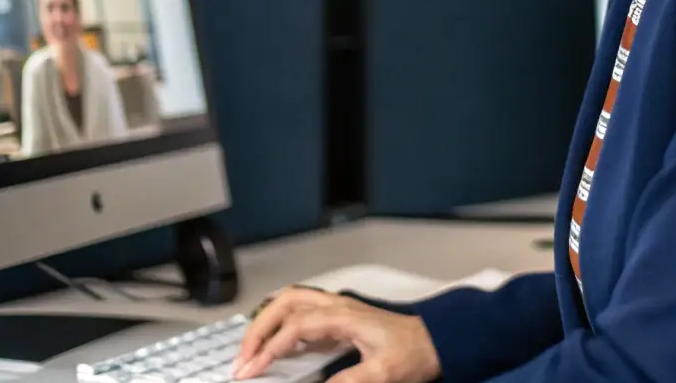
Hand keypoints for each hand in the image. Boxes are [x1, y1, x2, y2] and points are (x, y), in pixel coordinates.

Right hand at [232, 285, 440, 381]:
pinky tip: (274, 343)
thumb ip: (350, 381)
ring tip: (250, 350)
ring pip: (291, 300)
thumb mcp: (383, 374)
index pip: (295, 326)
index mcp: (344, 316)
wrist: (433, 341)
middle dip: (258, 328)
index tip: (250, 370)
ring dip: (266, 321)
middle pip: (285, 302)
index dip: (269, 347)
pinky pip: (300, 309)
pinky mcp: (338, 315)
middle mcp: (337, 305)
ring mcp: (337, 307)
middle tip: (242, 360)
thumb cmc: (412, 354)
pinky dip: (279, 322)